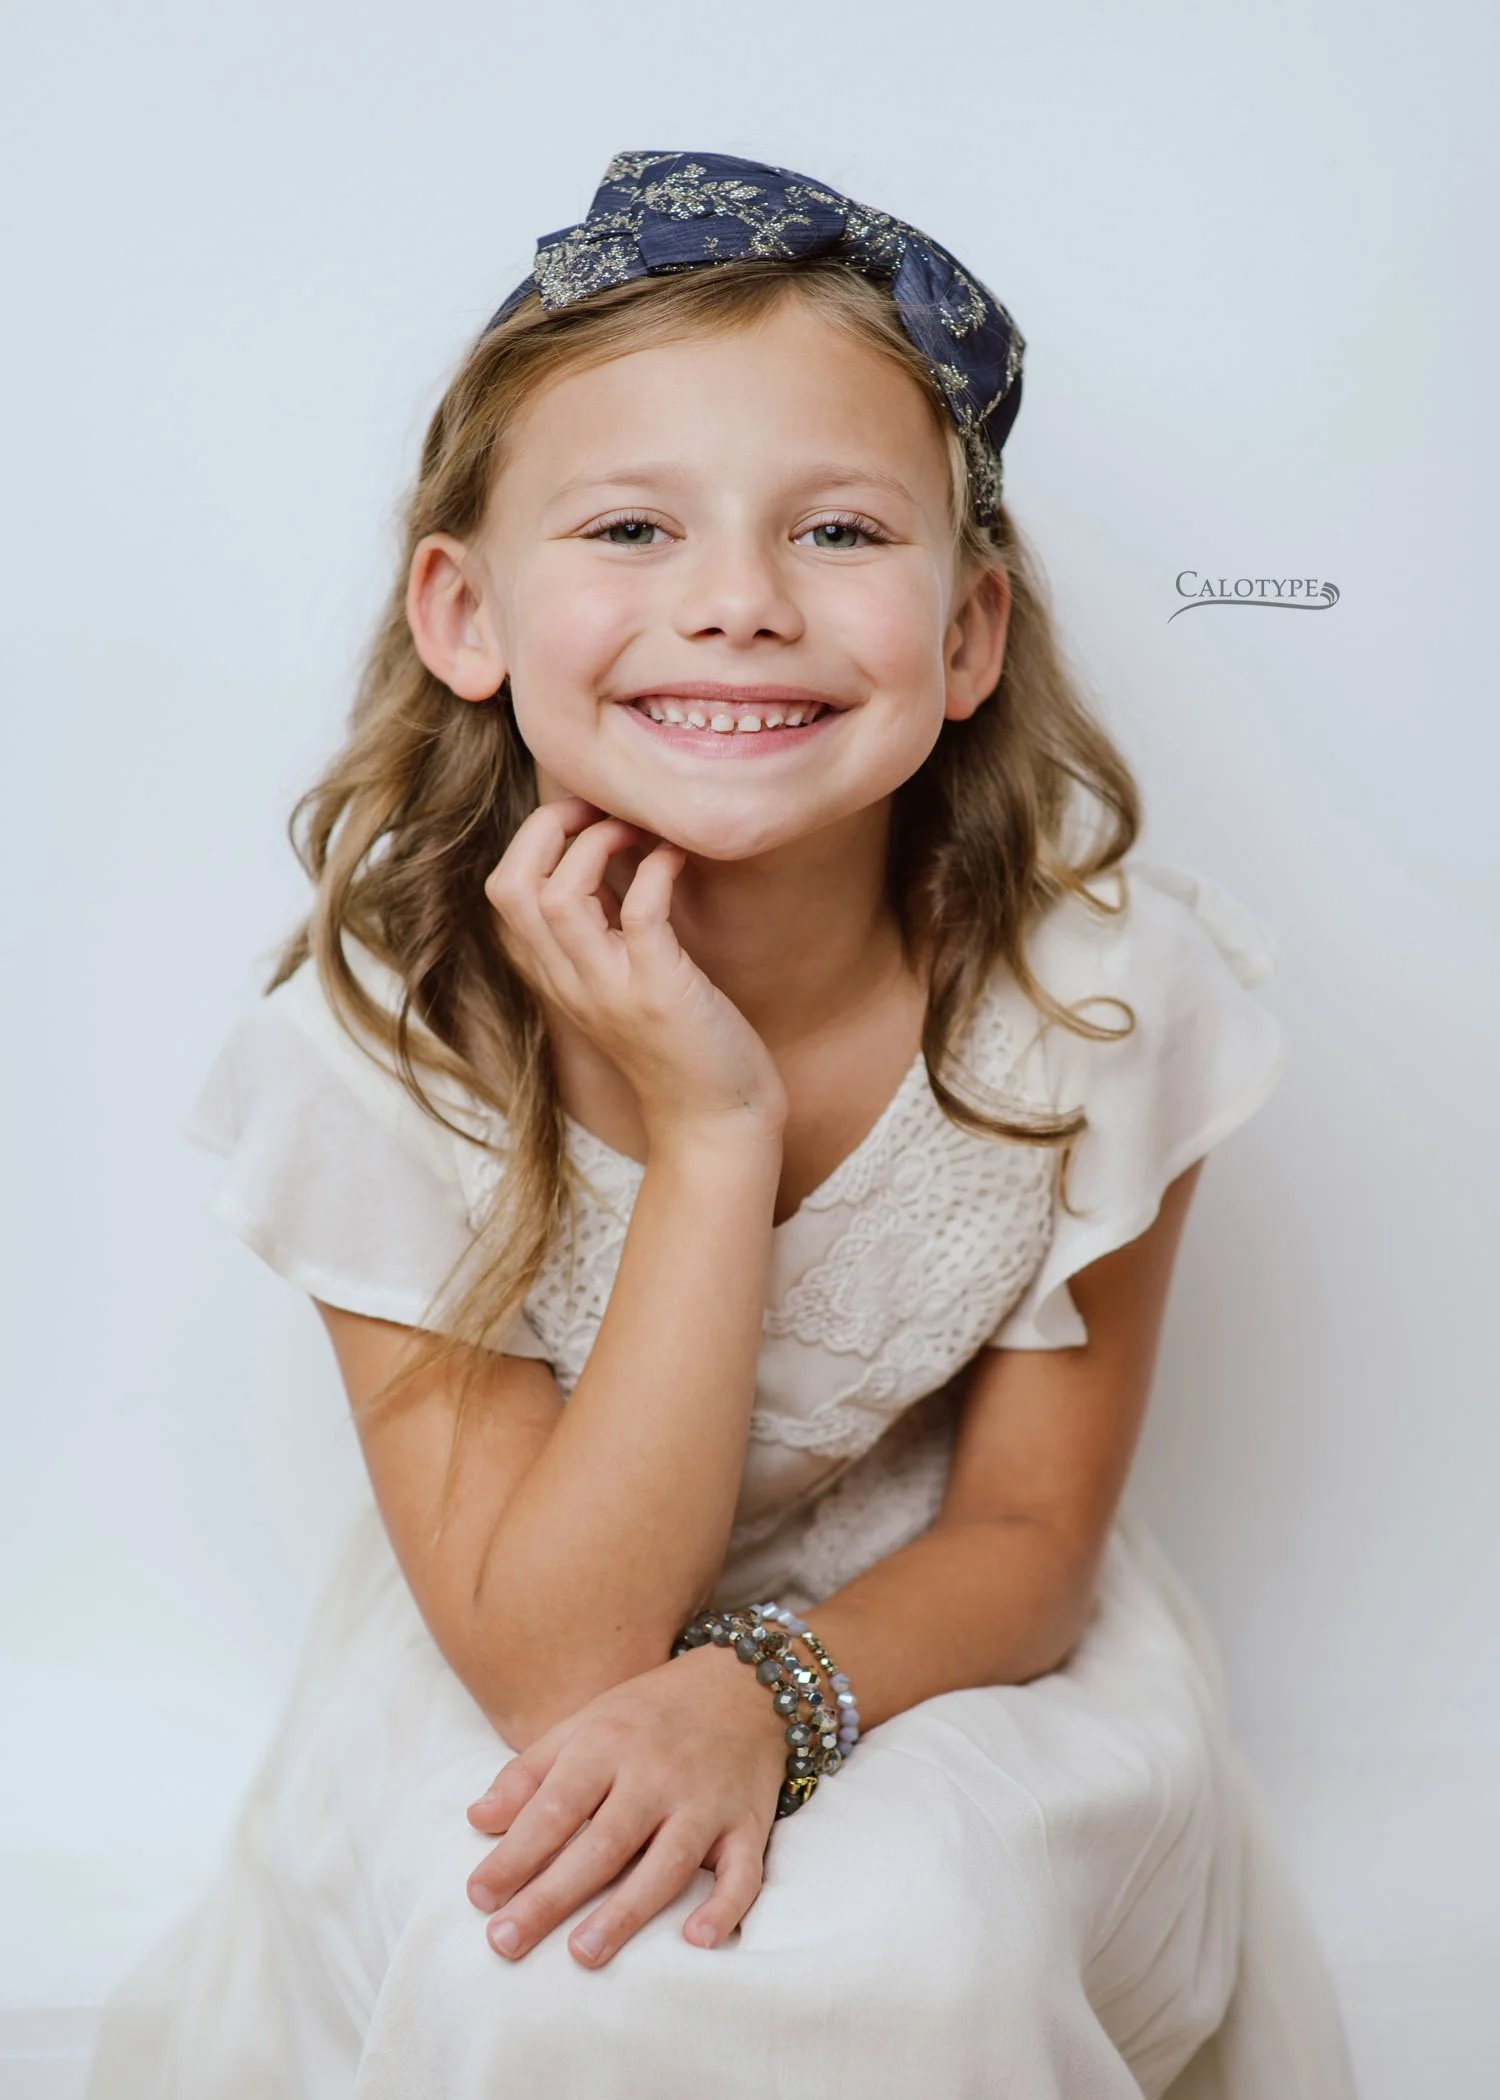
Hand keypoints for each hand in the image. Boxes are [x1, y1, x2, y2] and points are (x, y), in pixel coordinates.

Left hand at [464, 1644, 786, 1966]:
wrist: (744, 1684)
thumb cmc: (649, 1713)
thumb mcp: (584, 1723)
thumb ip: (529, 1773)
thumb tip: (478, 1820)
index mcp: (607, 1746)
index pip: (555, 1808)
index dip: (515, 1854)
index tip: (479, 1896)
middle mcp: (656, 1775)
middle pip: (602, 1844)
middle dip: (552, 1896)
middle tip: (506, 1940)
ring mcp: (706, 1802)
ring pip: (666, 1864)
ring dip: (626, 1911)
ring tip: (583, 1954)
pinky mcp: (748, 1824)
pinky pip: (742, 1872)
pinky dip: (724, 1907)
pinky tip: (697, 1940)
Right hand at [484, 797, 787, 1148]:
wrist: (717, 1123)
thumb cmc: (682, 1045)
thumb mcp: (624, 980)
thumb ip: (605, 926)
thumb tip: (612, 847)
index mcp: (556, 975)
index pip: (503, 892)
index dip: (534, 838)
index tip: (584, 817)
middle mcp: (569, 981)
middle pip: (510, 886)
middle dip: (547, 826)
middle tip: (600, 809)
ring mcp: (609, 989)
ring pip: (555, 897)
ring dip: (597, 843)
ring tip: (640, 828)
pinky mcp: (658, 993)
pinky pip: (639, 912)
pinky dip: (657, 869)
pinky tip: (678, 859)